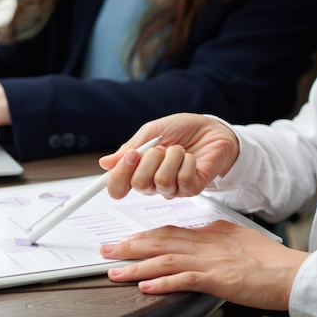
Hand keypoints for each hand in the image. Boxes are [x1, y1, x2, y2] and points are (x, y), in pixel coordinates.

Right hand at [99, 113, 238, 198]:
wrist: (212, 128)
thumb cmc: (182, 130)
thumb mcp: (151, 132)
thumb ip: (129, 148)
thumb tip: (105, 163)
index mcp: (137, 171)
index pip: (117, 187)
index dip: (119, 175)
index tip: (130, 156)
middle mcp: (152, 183)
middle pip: (138, 184)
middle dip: (149, 159)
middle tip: (159, 148)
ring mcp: (172, 188)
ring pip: (161, 181)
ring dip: (171, 157)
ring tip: (178, 149)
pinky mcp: (191, 188)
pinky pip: (182, 179)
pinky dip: (187, 161)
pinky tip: (190, 157)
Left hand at [100, 220, 308, 309]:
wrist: (291, 272)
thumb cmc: (268, 258)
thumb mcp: (235, 236)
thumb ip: (212, 234)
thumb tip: (198, 231)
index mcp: (207, 234)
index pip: (167, 231)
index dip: (141, 236)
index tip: (124, 239)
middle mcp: (204, 245)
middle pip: (159, 242)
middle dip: (129, 246)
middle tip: (106, 250)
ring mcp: (209, 262)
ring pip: (165, 260)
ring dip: (137, 266)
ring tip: (115, 271)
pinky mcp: (218, 280)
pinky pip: (185, 280)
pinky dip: (163, 283)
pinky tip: (146, 286)